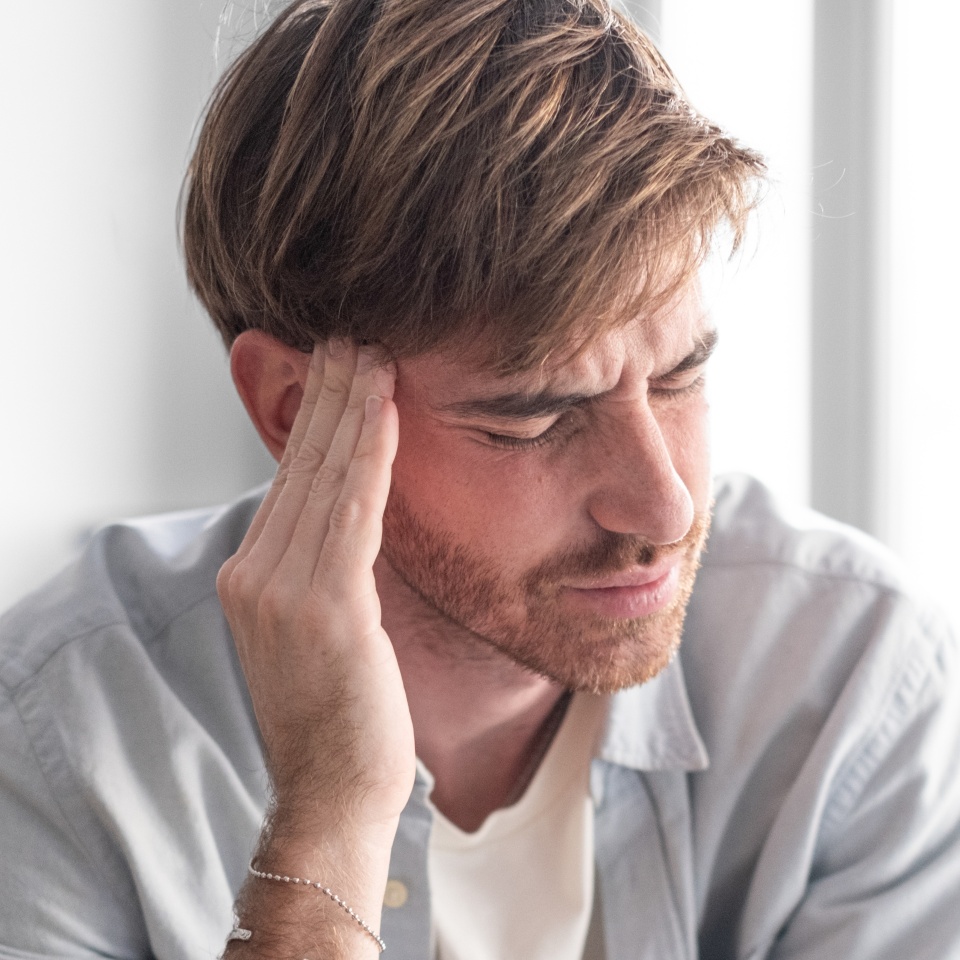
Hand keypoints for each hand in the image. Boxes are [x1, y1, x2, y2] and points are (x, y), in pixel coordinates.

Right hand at [217, 339, 413, 833]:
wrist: (335, 789)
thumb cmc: (339, 711)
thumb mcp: (316, 625)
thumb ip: (323, 564)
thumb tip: (353, 508)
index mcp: (250, 576)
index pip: (287, 478)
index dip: (316, 417)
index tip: (338, 366)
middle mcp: (254, 574)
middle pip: (299, 465)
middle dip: (330, 394)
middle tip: (353, 333)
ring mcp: (282, 589)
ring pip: (325, 477)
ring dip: (353, 409)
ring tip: (373, 352)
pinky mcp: (325, 606)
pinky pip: (354, 512)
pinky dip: (372, 456)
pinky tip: (387, 412)